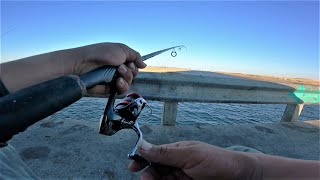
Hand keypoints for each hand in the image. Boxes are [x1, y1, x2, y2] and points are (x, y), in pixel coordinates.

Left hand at [1, 42, 145, 93]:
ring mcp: (113, 79)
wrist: (84, 64)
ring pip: (129, 83)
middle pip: (134, 75)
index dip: (135, 65)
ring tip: (118, 73)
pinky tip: (117, 82)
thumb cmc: (101, 53)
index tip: (130, 62)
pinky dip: (122, 86)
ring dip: (127, 78)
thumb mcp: (122, 49)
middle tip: (121, 67)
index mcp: (120, 59)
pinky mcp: (109, 89)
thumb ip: (135, 56)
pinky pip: (122, 91)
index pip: (135, 65)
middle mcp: (117, 69)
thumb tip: (144, 64)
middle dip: (131, 71)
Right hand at [128, 140, 259, 179]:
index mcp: (177, 152)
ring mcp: (181, 177)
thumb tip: (142, 145)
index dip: (142, 159)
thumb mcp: (190, 155)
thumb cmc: (217, 161)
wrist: (239, 177)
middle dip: (148, 175)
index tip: (133, 167)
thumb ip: (166, 152)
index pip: (154, 154)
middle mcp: (177, 164)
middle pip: (155, 170)